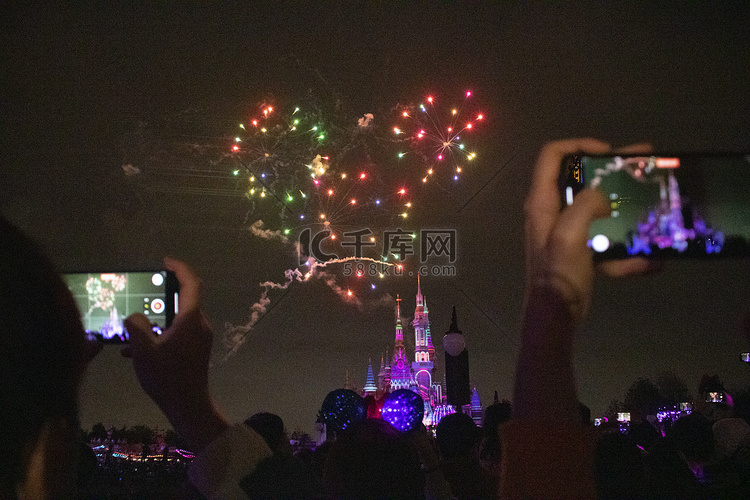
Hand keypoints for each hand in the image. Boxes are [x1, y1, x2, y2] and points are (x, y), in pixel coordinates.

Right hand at [123, 257, 228, 450]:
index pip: (191, 283)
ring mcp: (200, 338)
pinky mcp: (196, 351)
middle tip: (141, 296)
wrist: (188, 406)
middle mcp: (199, 325)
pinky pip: (178, 334)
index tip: (165, 262)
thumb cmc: (167, 377)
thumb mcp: (143, 350)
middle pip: (183, 301)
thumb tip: (135, 317)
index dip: (179, 268)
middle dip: (161, 297)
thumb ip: (136, 326)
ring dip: (156, 321)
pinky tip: (137, 351)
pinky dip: (160, 335)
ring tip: (132, 330)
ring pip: (177, 319)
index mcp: (190, 319)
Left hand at [524, 138, 655, 322]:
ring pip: (596, 209)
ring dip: (622, 208)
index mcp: (543, 202)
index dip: (578, 145)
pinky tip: (648, 262)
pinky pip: (605, 243)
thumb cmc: (558, 273)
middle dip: (609, 171)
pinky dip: (624, 252)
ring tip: (651, 205)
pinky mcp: (579, 251)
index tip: (607, 152)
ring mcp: (565, 232)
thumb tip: (602, 198)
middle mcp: (551, 211)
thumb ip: (585, 205)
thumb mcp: (569, 234)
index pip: (551, 156)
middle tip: (639, 164)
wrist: (556, 315)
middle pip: (578, 178)